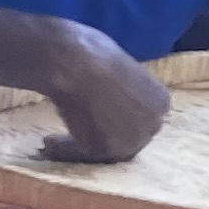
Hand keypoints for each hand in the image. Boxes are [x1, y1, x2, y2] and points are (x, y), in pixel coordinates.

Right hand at [30, 19, 170, 161]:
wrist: (75, 62)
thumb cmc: (91, 53)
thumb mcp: (116, 69)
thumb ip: (120, 90)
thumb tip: (107, 99)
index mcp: (160, 101)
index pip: (140, 119)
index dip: (114, 120)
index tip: (92, 118)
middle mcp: (153, 123)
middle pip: (126, 138)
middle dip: (99, 137)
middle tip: (72, 134)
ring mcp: (133, 140)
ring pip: (104, 151)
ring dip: (77, 147)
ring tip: (51, 142)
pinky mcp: (107, 151)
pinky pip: (84, 155)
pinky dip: (64, 151)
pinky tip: (47, 143)